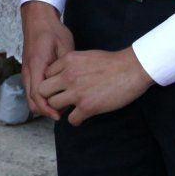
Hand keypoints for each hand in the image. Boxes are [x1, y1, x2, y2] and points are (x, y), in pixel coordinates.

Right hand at [20, 0, 75, 120]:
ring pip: (30, 97)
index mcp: (36, 66)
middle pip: (32, 100)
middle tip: (64, 112)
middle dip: (46, 110)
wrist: (38, 20)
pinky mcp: (29, 71)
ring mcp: (26, 71)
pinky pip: (32, 90)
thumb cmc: (52, 32)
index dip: (48, 109)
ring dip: (43, 105)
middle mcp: (28, 71)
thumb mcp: (64, 49)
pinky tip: (56, 95)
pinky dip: (41, 97)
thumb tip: (73, 88)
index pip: (38, 95)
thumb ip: (66, 69)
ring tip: (62, 105)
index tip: (61, 116)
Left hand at [38, 47, 153, 125]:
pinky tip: (82, 116)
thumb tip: (62, 73)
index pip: (45, 74)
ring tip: (71, 107)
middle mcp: (68, 76)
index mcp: (67, 61)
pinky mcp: (87, 107)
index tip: (59, 86)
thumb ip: (71, 64)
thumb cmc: (112, 62)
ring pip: (53, 105)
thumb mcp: (85, 55)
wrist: (131, 69)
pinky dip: (76, 120)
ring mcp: (76, 92)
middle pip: (43, 90)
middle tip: (60, 98)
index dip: (52, 81)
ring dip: (61, 108)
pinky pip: (71, 119)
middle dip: (50, 95)